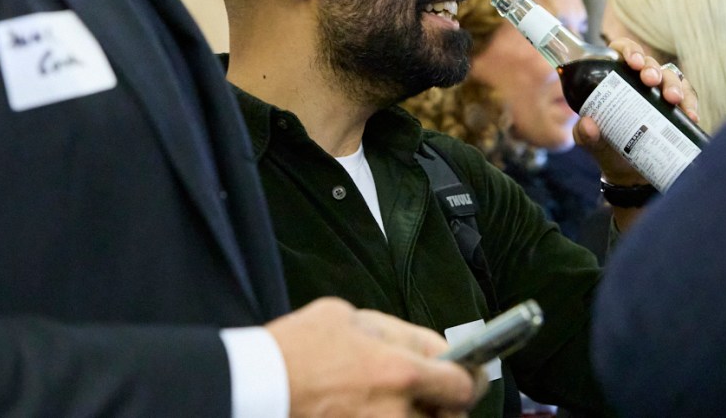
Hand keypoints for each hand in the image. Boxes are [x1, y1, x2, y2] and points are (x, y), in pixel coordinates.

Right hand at [267, 297, 485, 416]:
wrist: (254, 387)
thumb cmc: (297, 348)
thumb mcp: (351, 317)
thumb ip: (397, 333)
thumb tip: (431, 348)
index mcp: (400, 373)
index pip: (464, 386)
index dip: (471, 378)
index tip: (470, 373)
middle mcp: (397, 413)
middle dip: (444, 403)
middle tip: (432, 389)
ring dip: (418, 414)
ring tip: (394, 398)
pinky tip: (370, 407)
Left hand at [572, 37, 698, 183]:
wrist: (626, 171)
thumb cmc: (605, 145)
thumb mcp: (589, 140)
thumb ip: (583, 133)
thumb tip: (588, 125)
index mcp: (615, 78)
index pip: (622, 51)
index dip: (629, 50)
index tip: (632, 62)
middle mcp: (638, 81)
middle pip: (649, 63)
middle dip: (652, 68)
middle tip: (650, 81)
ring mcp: (659, 94)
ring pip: (671, 77)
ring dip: (673, 85)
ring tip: (673, 99)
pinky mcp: (676, 109)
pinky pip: (688, 97)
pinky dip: (691, 104)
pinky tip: (690, 116)